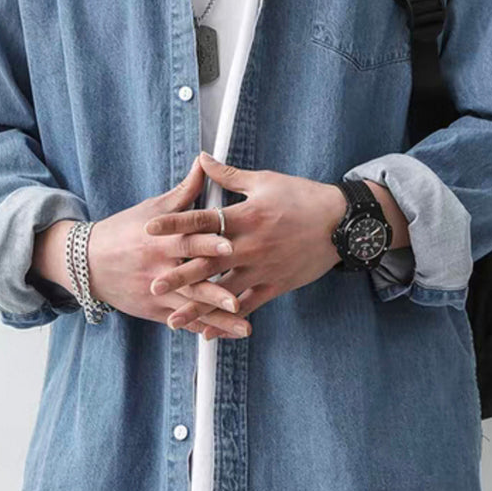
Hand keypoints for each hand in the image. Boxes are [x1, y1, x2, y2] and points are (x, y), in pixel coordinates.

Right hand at [32, 157, 249, 338]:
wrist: (87, 262)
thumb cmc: (125, 230)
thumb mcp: (153, 208)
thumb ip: (185, 191)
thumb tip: (205, 162)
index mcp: (161, 239)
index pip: (188, 240)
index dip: (209, 242)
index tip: (230, 245)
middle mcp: (159, 268)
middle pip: (191, 280)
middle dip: (215, 291)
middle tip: (238, 298)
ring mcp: (157, 292)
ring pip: (191, 307)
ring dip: (217, 317)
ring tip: (243, 325)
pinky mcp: (155, 310)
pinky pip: (183, 321)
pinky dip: (205, 329)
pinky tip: (228, 334)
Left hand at [142, 152, 349, 331]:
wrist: (342, 224)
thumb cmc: (302, 197)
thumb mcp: (265, 181)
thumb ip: (229, 176)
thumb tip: (202, 158)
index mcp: (246, 217)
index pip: (203, 220)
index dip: (175, 223)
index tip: (150, 229)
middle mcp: (250, 246)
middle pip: (208, 262)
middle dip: (179, 275)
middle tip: (153, 285)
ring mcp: (263, 269)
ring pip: (224, 292)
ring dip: (198, 306)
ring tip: (173, 319)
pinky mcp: (275, 285)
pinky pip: (248, 306)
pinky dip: (228, 320)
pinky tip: (210, 332)